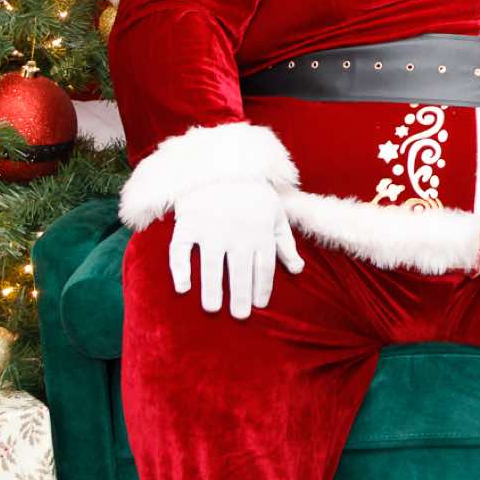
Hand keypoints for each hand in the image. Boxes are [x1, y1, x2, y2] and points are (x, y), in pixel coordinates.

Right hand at [169, 180, 302, 318]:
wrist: (221, 163)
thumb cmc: (253, 192)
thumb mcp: (276, 213)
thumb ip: (286, 243)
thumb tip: (298, 269)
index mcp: (261, 233)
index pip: (263, 269)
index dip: (262, 289)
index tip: (259, 305)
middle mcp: (237, 234)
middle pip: (240, 272)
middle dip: (241, 297)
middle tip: (240, 316)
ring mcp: (211, 229)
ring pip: (212, 267)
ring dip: (212, 290)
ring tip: (213, 309)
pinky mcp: (188, 223)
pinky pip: (182, 251)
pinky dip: (180, 269)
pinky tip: (183, 288)